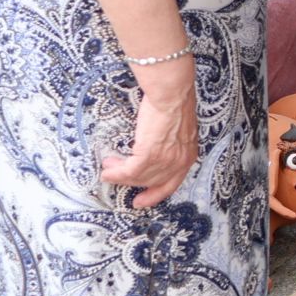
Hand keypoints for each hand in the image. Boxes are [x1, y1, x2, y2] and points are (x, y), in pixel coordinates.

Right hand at [101, 64, 197, 208]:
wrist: (171, 94)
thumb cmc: (174, 103)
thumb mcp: (178, 130)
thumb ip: (170, 144)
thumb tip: (153, 147)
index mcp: (188, 156)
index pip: (171, 183)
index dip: (155, 194)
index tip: (141, 201)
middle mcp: (179, 162)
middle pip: (151, 182)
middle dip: (130, 181)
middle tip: (115, 175)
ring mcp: (165, 160)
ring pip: (138, 177)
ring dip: (120, 174)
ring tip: (108, 168)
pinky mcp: (149, 155)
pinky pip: (129, 171)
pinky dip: (116, 172)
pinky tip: (107, 169)